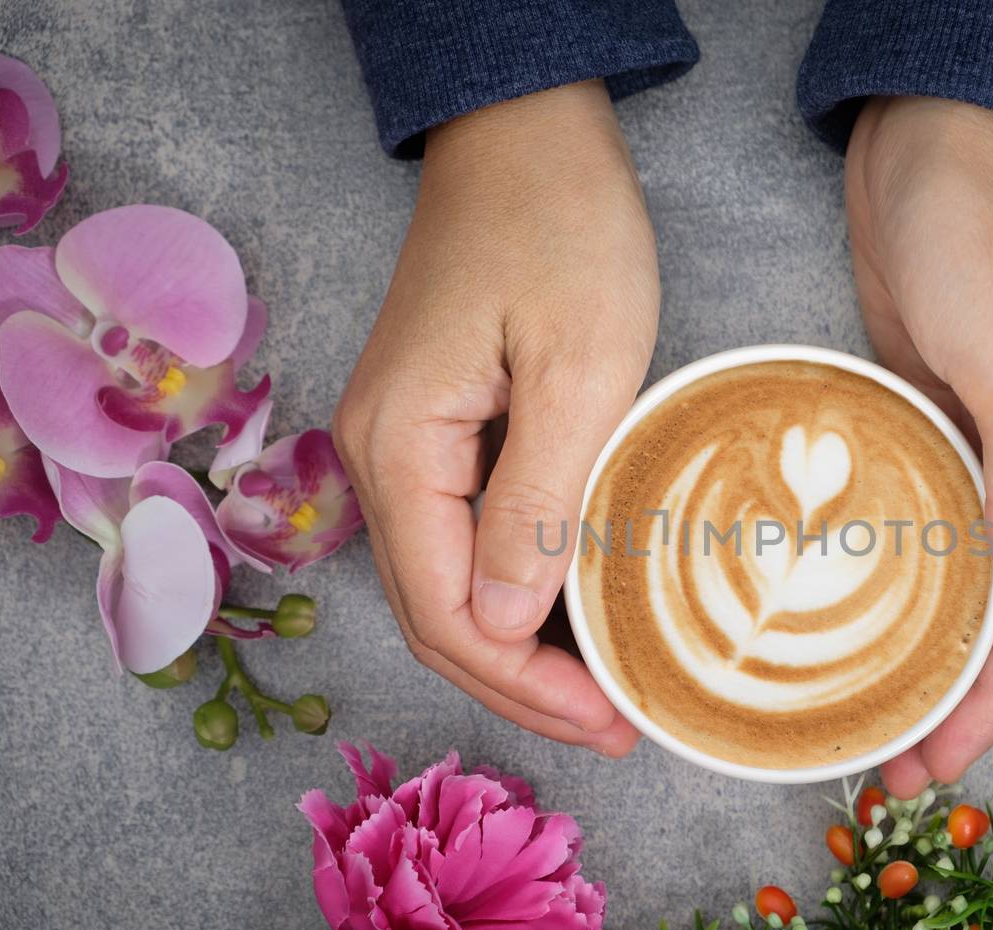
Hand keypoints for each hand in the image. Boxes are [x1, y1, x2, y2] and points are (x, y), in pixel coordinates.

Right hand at [333, 81, 653, 756]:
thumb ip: (537, 500)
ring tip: (600, 693)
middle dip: (520, 686)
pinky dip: (512, 594)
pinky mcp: (431, 431)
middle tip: (616, 726)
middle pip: (432, 615)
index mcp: (399, 446)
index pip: (444, 611)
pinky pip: (459, 541)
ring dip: (516, 650)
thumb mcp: (579, 368)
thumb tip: (501, 620)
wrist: (526, 139)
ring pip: (444, 586)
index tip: (612, 719)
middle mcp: (376, 457)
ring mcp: (398, 445)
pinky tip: (570, 617)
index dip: (524, 684)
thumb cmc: (563, 230)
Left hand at [844, 96, 992, 795]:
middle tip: (893, 766)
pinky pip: (922, 529)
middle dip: (962, 696)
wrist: (933, 137)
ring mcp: (989, 448)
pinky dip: (897, 584)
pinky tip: (852, 621)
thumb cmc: (987, 236)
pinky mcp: (933, 423)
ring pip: (965, 579)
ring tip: (869, 717)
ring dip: (927, 651)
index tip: (939, 760)